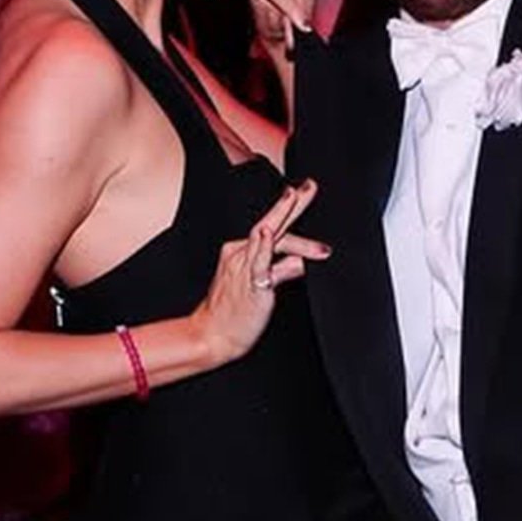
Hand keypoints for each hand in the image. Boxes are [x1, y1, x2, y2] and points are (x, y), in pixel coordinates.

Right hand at [192, 178, 328, 364]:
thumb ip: (280, 269)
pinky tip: (269, 232)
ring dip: (284, 214)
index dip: (287, 209)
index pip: (269, 226)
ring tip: (298, 195)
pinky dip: (264, 247)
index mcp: (240, 251)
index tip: (302, 191)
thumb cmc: (233, 312)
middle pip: (270, 222)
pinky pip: (259, 264)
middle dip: (291, 202)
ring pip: (268, 236)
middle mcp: (241, 254)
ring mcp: (245, 268)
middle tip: (310, 184)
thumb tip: (300, 262)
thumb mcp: (258, 284)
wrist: (211, 335)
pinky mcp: (251, 285)